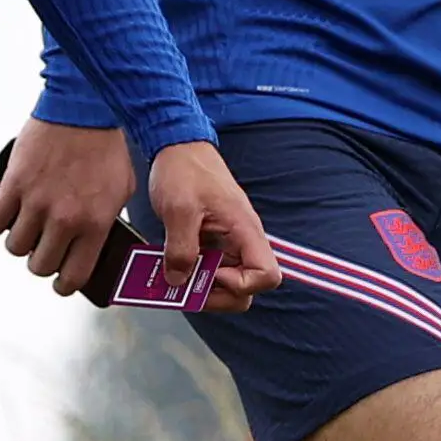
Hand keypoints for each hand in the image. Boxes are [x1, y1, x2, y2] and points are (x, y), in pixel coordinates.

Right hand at [0, 119, 134, 296]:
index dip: (64, 285)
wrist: (84, 108)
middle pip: (40, 266)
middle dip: (41, 262)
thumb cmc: (106, 147)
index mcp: (95, 223)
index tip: (61, 282)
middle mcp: (65, 218)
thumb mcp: (122, 191)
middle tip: (44, 248)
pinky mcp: (14, 184)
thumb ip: (106, 223)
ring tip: (28, 227)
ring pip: (15, 248)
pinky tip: (7, 214)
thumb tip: (94, 248)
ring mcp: (36, 202)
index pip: (74, 276)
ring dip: (20, 242)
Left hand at [146, 140, 282, 313]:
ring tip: (176, 277)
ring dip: (202, 287)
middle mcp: (242, 239)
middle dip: (218, 295)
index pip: (267, 275)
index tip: (211, 273)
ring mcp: (229, 241)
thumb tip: (179, 280)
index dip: (240, 284)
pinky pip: (211, 267)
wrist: (178, 145)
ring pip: (228, 281)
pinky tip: (173, 266)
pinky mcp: (214, 240)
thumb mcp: (179, 211)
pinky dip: (193, 273)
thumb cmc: (185, 169)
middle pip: (248, 287)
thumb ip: (180, 249)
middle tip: (188, 287)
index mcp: (244, 229)